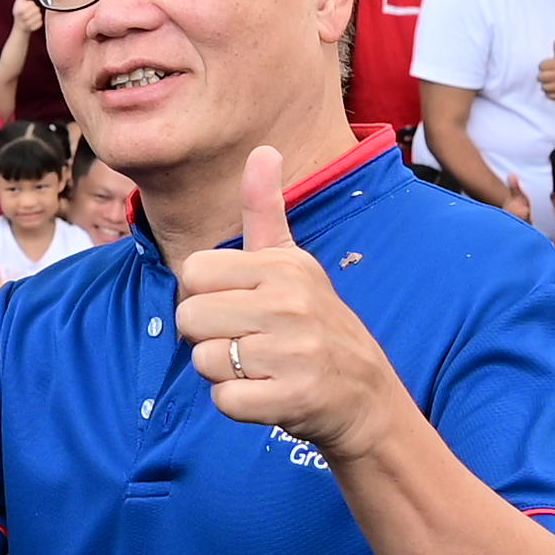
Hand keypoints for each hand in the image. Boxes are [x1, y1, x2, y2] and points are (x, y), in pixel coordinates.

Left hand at [180, 147, 392, 441]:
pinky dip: (237, 405)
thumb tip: (262, 148)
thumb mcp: (293, 263)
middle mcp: (290, 303)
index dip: (205, 295)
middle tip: (248, 342)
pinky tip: (268, 394)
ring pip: (204, 361)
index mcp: (284, 266)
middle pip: (189, 318)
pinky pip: (224, 401)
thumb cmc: (316, 324)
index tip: (239, 306)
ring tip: (261, 368)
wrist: (365, 395)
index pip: (193, 271)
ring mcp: (295, 352)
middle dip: (208, 337)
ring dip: (223, 373)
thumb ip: (265, 210)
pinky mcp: (295, 397)